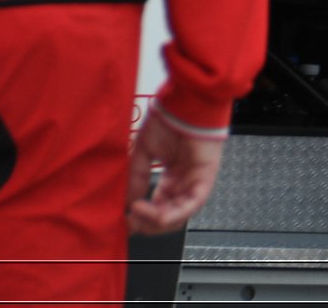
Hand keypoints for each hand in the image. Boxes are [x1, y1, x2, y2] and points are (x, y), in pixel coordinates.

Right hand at [125, 108, 225, 234]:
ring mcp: (195, 182)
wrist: (186, 102)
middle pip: (167, 217)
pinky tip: (148, 210)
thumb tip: (126, 203)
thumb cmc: (169, 120)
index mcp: (171, 177)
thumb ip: (136, 178)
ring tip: (135, 215)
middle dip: (146, 224)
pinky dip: (169, 213)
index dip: (140, 218)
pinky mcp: (205, 178)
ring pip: (179, 215)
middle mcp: (183, 183)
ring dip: (154, 221)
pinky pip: (191, 204)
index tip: (122, 221)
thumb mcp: (143, 152)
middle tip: (128, 223)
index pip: (157, 208)